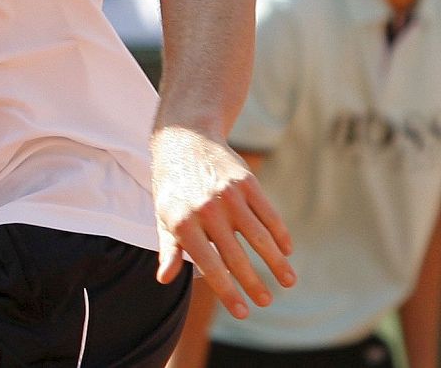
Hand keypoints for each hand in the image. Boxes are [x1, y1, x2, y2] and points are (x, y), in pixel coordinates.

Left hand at [150, 125, 294, 319]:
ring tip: (287, 282)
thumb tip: (164, 279)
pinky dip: (281, 236)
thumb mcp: (163, 215)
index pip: (209, 267)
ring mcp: (229, 196)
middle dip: (254, 284)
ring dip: (277, 263)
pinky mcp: (247, 183)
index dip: (228, 293)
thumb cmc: (172, 186)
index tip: (244, 312)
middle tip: (266, 301)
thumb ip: (168, 248)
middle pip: (237, 257)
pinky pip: (270, 215)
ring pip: (260, 239)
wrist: (184, 139)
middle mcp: (207, 210)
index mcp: (183, 222)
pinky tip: (286, 251)